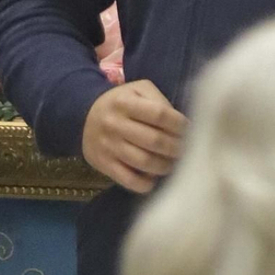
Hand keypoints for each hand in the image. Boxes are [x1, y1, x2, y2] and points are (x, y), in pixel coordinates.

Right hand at [81, 79, 185, 194]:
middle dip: (176, 148)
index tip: (190, 130)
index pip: (159, 114)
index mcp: (124, 102)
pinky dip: (147, 183)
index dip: (179, 125)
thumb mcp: (138, 90)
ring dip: (165, 166)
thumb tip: (180, 126)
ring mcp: (108, 146)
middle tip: (187, 150)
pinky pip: (130, 180)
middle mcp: (114, 124)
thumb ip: (159, 101)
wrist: (84, 116)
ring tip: (174, 163)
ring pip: (144, 162)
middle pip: (154, 141)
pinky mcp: (104, 164)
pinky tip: (154, 177)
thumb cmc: (121, 102)